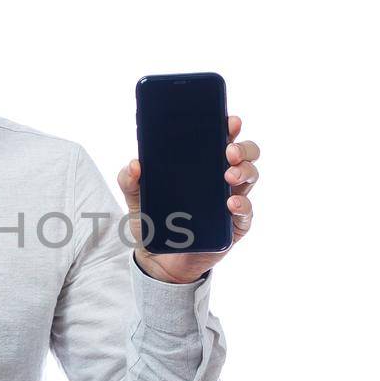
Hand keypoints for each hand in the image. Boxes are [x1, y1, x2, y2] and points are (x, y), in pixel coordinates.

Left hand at [117, 114, 258, 283]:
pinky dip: (242, 204)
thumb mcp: (136, 198)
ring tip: (228, 176)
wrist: (158, 260)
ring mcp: (231, 200)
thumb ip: (129, 180)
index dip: (229, 127)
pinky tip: (230, 203)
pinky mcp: (235, 226)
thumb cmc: (153, 222)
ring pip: (250, 177)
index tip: (228, 120)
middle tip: (228, 151)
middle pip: (245, 155)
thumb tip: (135, 164)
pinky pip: (247, 212)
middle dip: (242, 148)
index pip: (221, 139)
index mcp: (202, 165)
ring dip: (244, 172)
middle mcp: (221, 179)